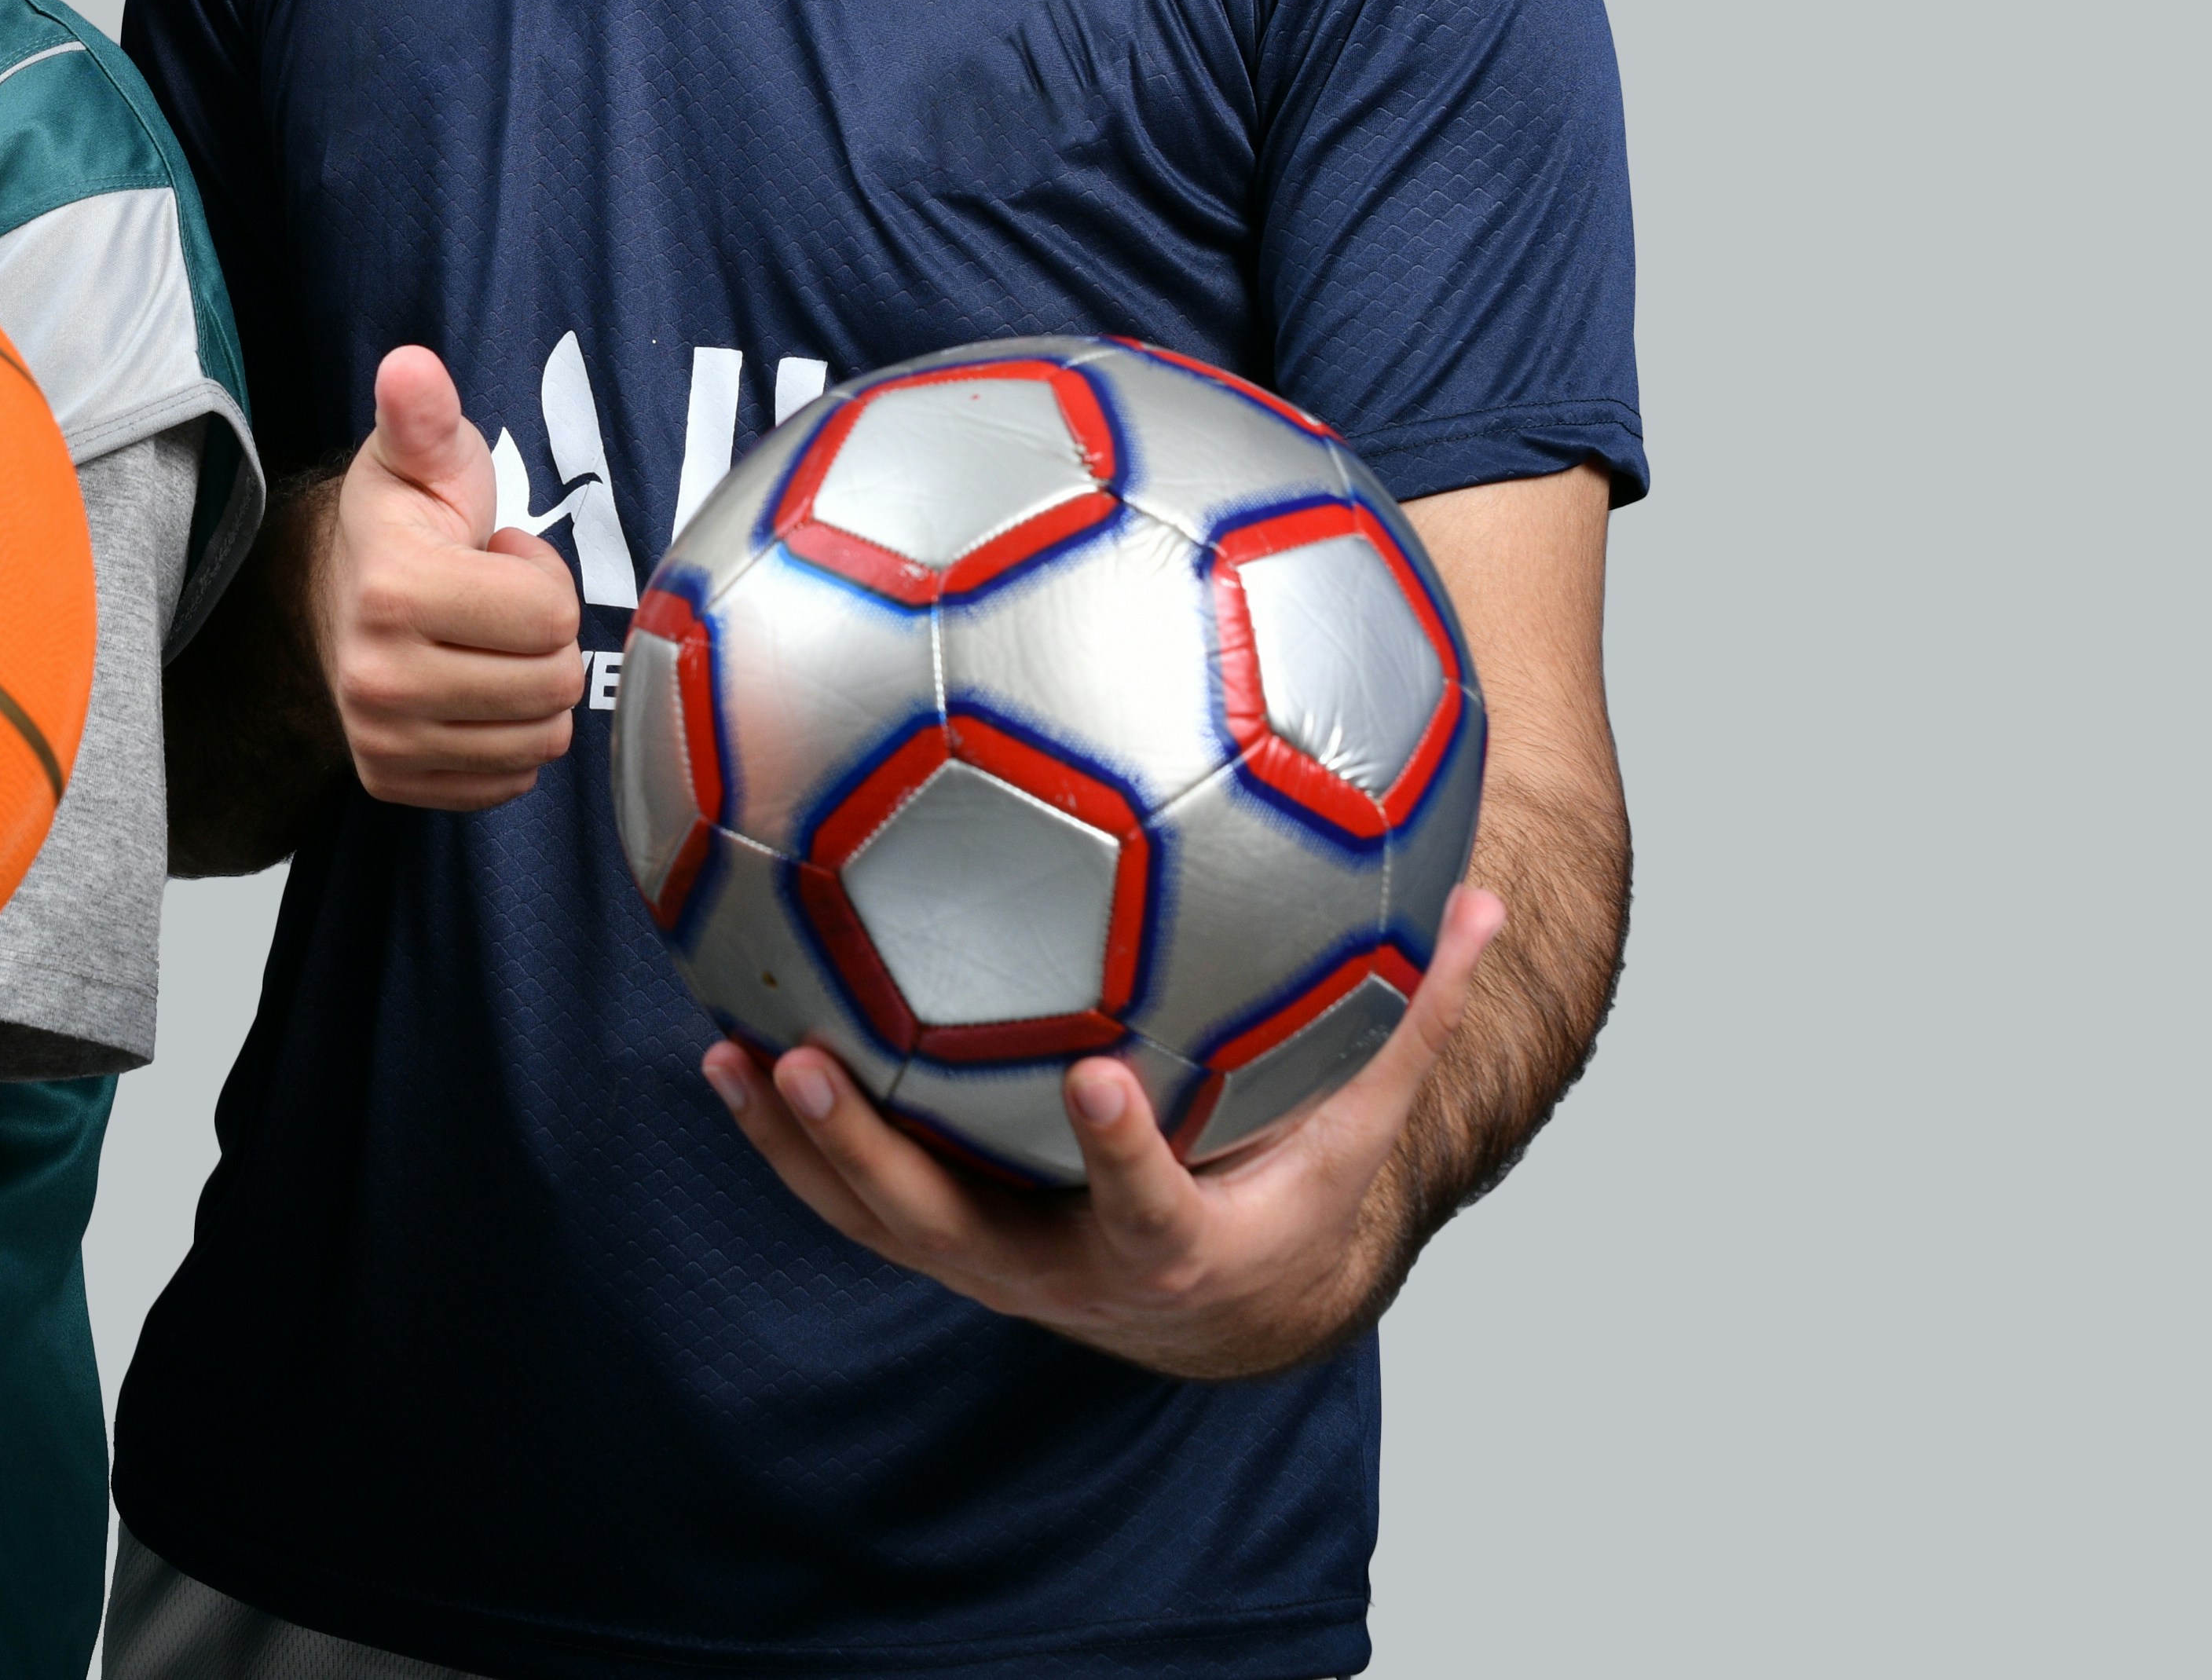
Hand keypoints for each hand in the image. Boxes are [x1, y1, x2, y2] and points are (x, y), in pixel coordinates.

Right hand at [316, 342, 590, 811]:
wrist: (333, 595)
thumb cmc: (400, 521)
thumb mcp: (419, 455)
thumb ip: (426, 415)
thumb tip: (411, 367)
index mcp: (392, 592)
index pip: (550, 616)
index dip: (542, 576)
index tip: (497, 555)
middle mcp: (379, 681)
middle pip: (554, 683)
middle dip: (545, 636)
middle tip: (495, 603)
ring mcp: (384, 741)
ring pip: (541, 738)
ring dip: (533, 688)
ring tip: (485, 643)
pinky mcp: (395, 782)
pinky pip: (511, 778)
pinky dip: (510, 737)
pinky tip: (475, 691)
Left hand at [698, 887, 1512, 1379]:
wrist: (1236, 1310)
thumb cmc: (1298, 1192)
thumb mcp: (1359, 1121)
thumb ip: (1414, 1018)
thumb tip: (1489, 901)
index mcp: (1176, 1244)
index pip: (1146, 1203)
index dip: (1119, 1154)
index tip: (1097, 1080)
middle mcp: (1065, 1272)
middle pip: (957, 1229)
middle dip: (880, 1154)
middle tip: (814, 1067)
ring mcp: (992, 1266)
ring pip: (877, 1219)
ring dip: (799, 1146)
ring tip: (732, 1056)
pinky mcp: (945, 1245)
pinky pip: (850, 1199)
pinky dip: (783, 1139)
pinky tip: (722, 1053)